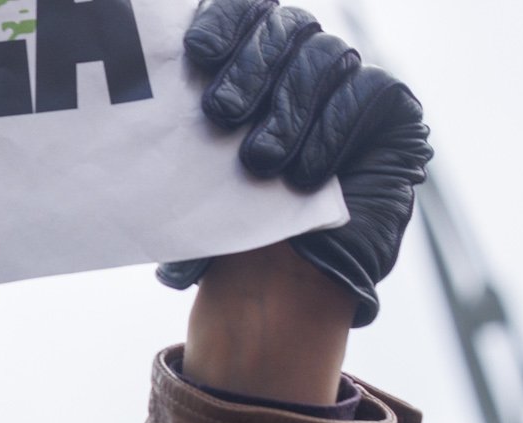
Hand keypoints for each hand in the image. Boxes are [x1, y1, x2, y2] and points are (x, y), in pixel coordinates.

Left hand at [159, 1, 431, 326]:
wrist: (280, 294)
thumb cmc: (227, 231)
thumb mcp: (188, 186)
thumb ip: (171, 149)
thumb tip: (129, 126)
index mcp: (253, 66)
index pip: (245, 13)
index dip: (226, 22)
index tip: (197, 54)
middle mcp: (303, 64)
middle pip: (286, 27)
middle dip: (252, 66)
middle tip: (221, 113)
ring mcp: (351, 82)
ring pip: (325, 57)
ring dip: (289, 107)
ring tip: (260, 161)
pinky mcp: (393, 109)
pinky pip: (367, 94)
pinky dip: (332, 130)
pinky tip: (303, 175)